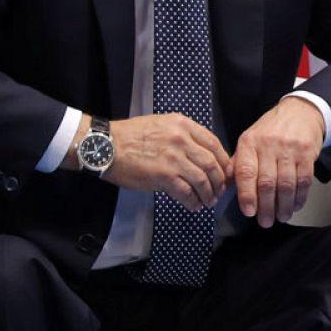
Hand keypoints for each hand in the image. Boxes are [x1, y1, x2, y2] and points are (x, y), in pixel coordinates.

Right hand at [107, 114, 231, 210]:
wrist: (105, 146)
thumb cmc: (130, 136)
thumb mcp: (161, 124)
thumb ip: (183, 136)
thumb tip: (200, 154)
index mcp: (183, 125)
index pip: (214, 143)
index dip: (223, 161)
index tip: (225, 172)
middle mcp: (182, 140)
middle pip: (212, 163)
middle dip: (219, 181)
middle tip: (219, 191)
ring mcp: (173, 158)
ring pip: (203, 179)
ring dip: (208, 193)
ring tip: (208, 201)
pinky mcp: (163, 176)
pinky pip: (186, 192)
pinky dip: (193, 201)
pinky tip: (194, 206)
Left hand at [233, 96, 323, 226]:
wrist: (300, 112)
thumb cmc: (271, 130)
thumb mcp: (249, 140)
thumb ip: (238, 163)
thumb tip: (224, 188)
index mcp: (250, 143)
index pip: (246, 172)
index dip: (247, 195)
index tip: (249, 212)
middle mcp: (269, 145)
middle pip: (267, 182)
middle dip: (266, 206)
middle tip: (265, 221)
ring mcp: (290, 149)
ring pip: (286, 184)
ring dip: (284, 205)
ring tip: (281, 217)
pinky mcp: (308, 153)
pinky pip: (304, 180)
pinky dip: (300, 197)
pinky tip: (296, 205)